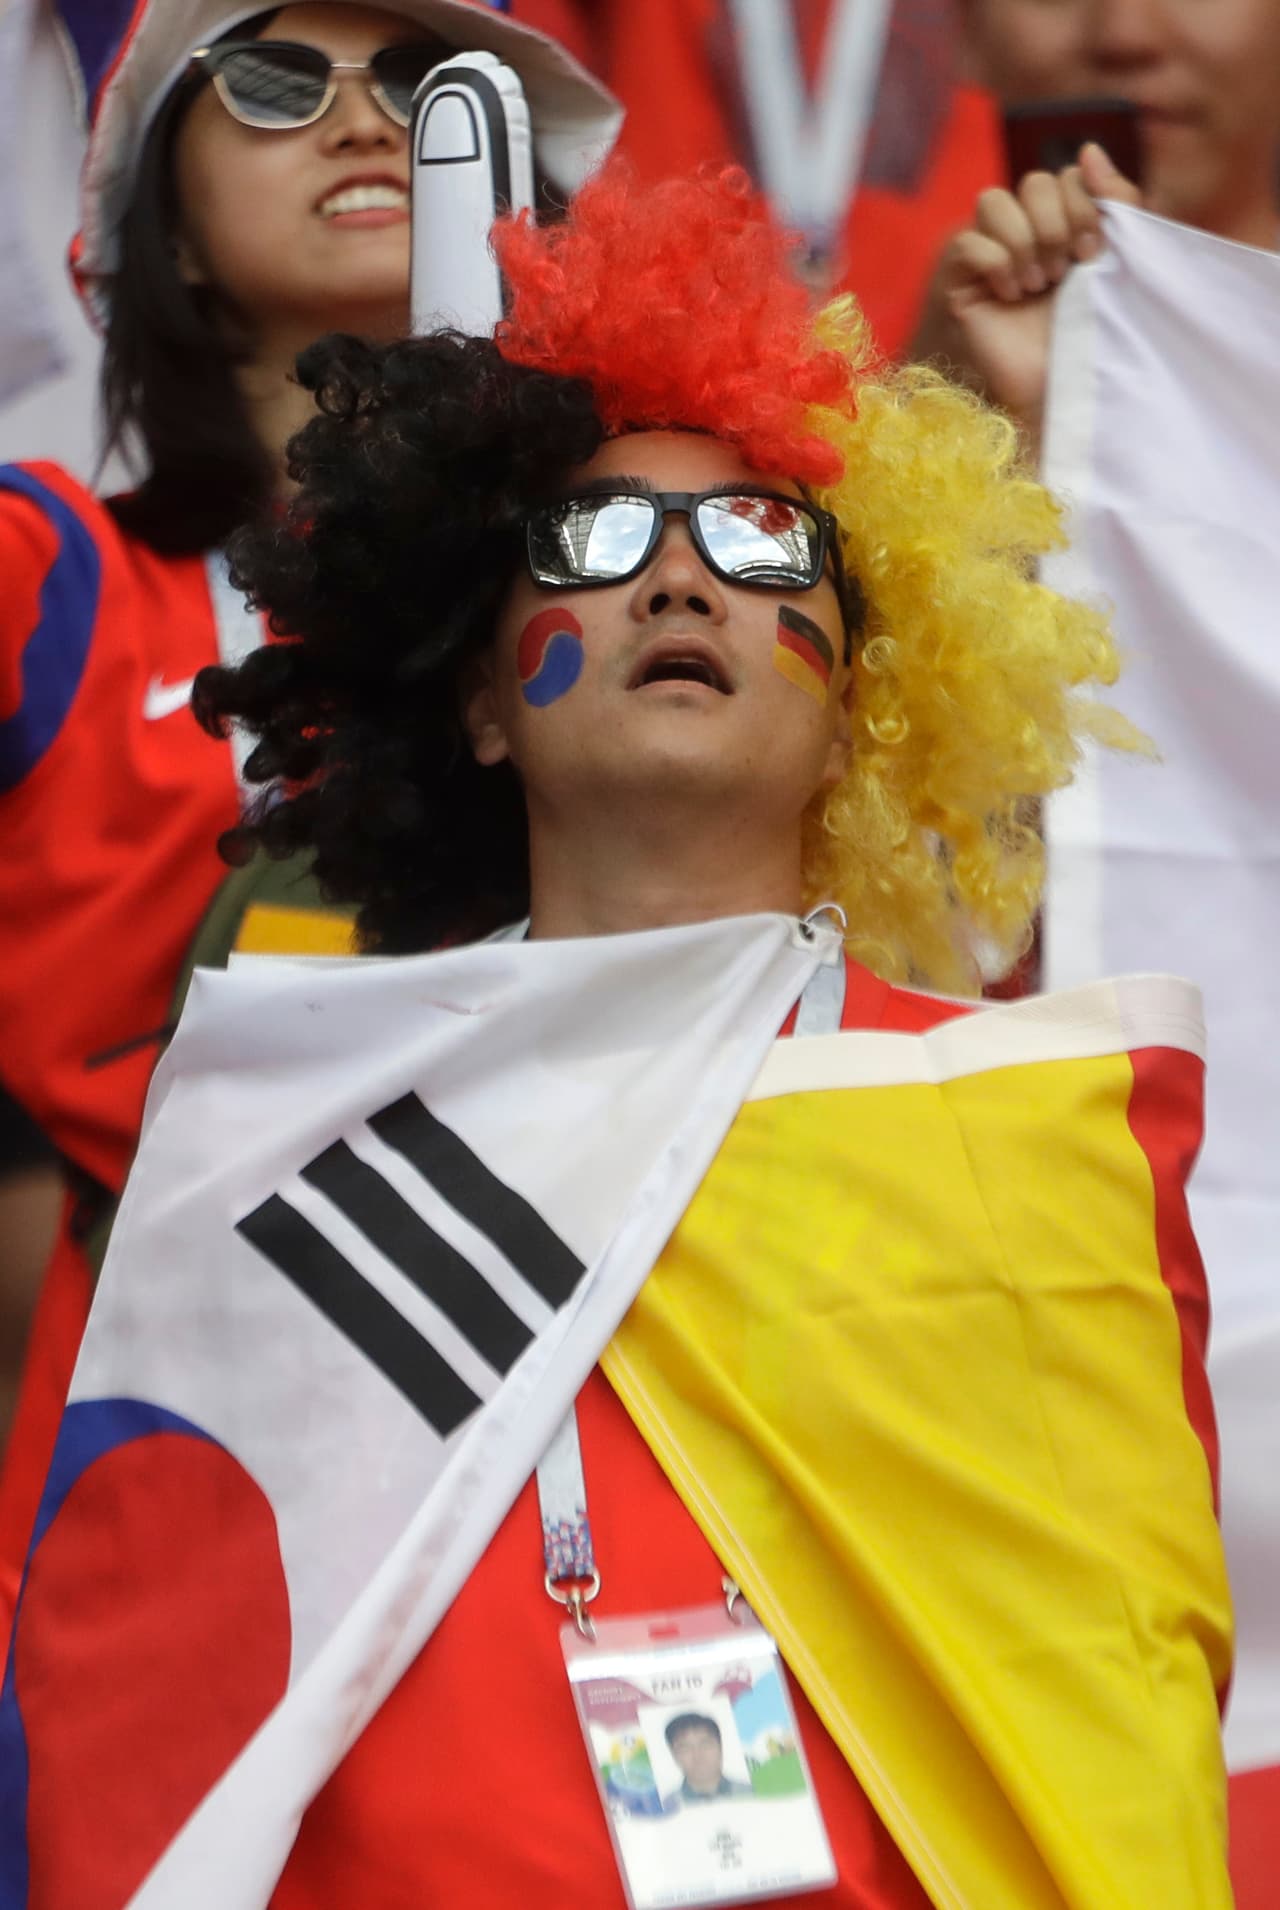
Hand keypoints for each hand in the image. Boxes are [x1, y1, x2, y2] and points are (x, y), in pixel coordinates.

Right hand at [911, 144, 1141, 447]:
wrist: (1067, 387)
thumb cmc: (1095, 332)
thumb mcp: (1120, 257)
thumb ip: (1117, 199)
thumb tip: (1088, 148)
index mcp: (1066, 223)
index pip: (1066, 174)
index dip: (1082, 206)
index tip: (1091, 255)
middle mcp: (1027, 234)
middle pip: (1032, 181)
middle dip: (1056, 224)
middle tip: (1063, 274)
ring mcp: (990, 257)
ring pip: (993, 200)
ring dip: (1025, 241)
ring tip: (1037, 286)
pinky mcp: (962, 285)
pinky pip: (967, 242)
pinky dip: (995, 264)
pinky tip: (1010, 297)